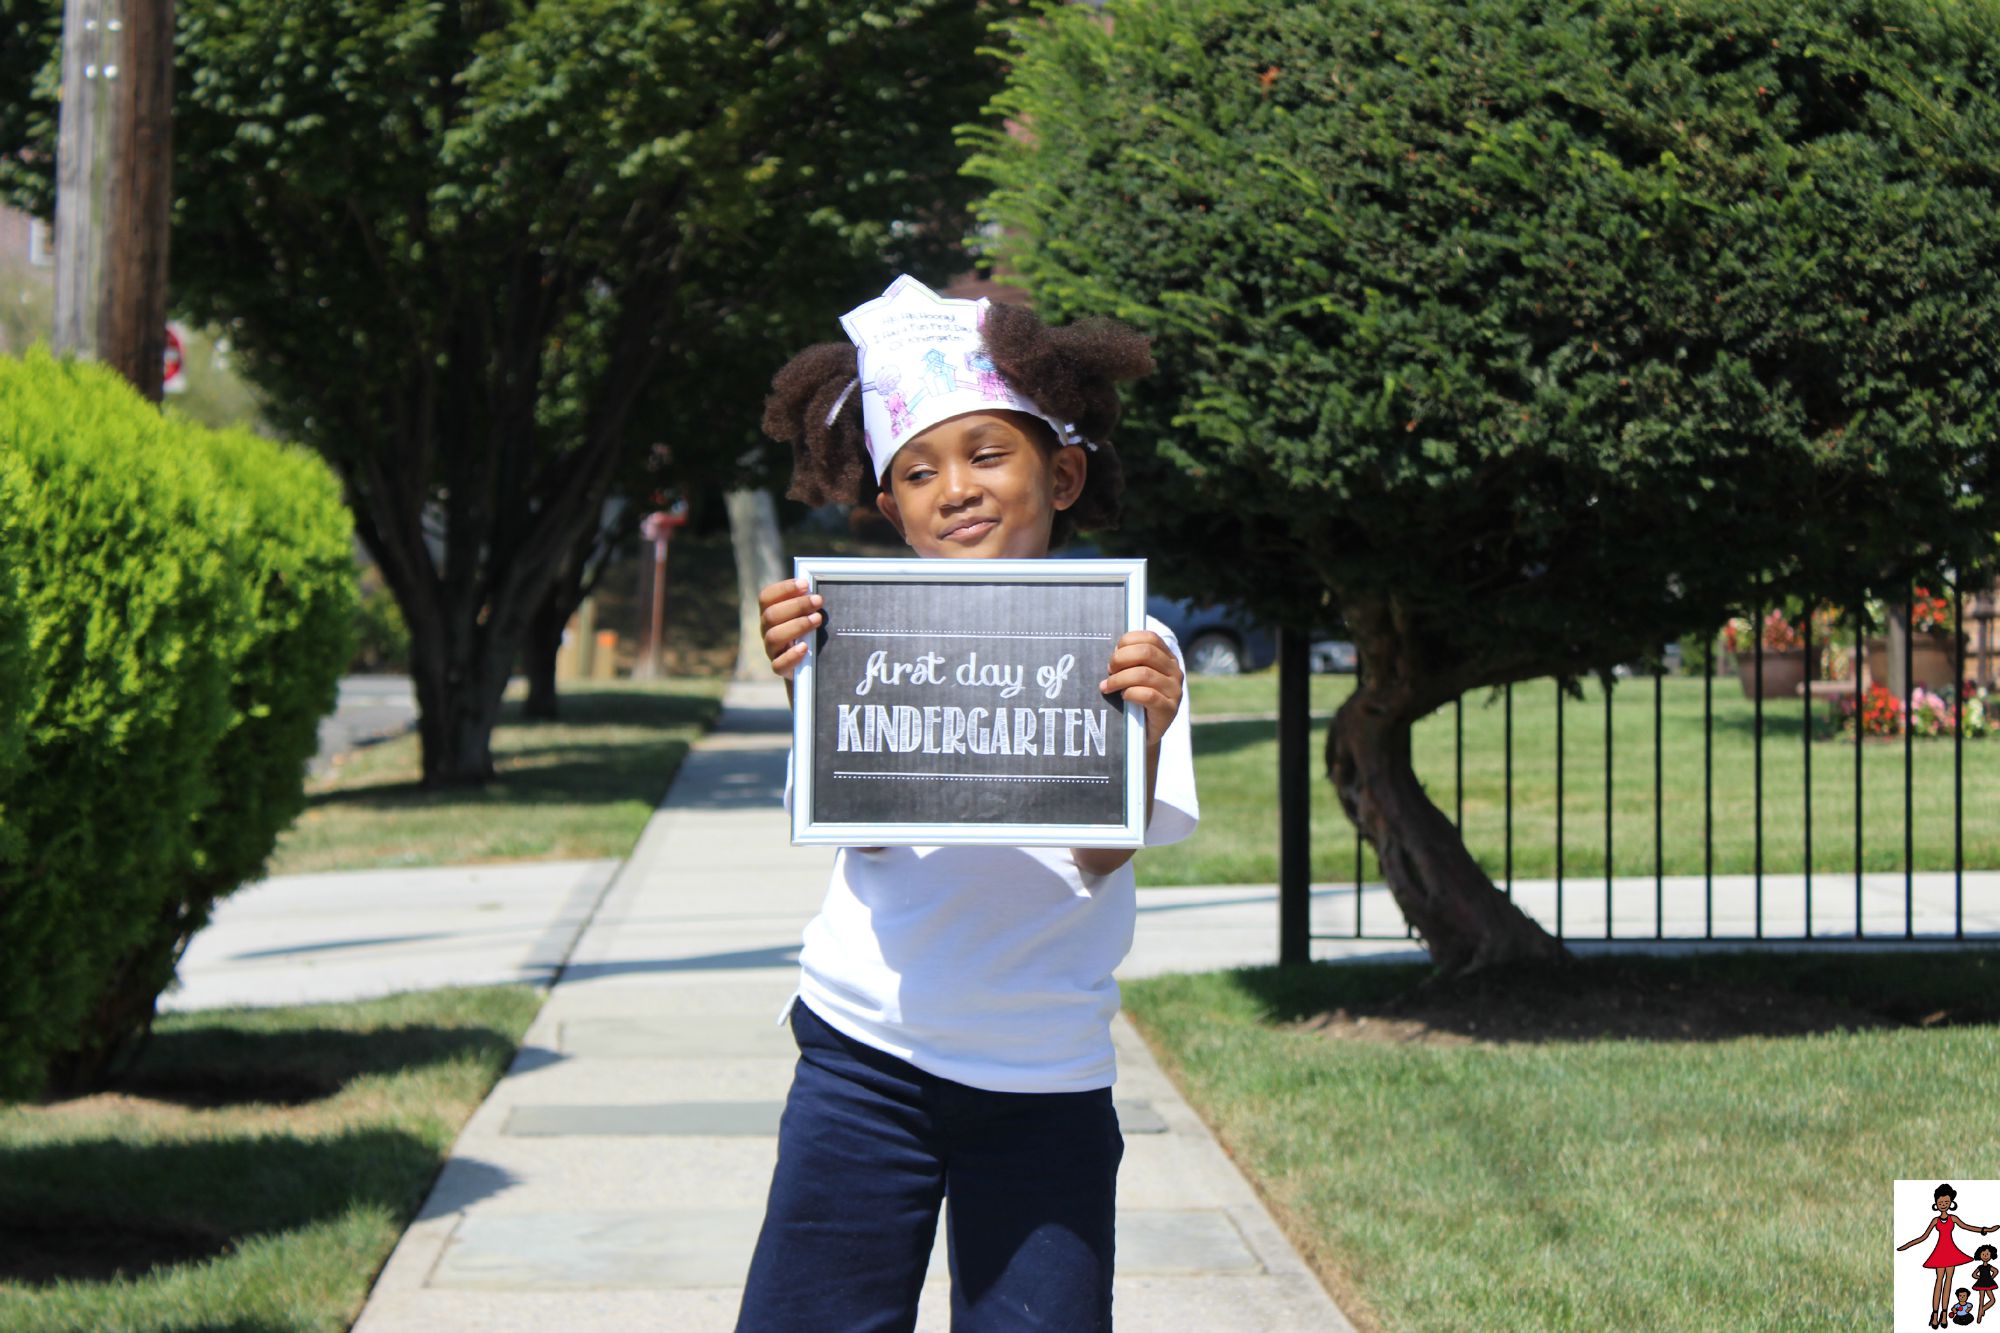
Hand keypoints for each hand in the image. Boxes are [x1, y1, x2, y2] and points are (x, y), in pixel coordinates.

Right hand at [759, 577, 821, 680]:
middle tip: (818, 601)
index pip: (766, 597)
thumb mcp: (807, 616)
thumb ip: (808, 604)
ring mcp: (771, 650)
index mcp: (770, 613)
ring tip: (817, 620)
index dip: (784, 589)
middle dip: (796, 605)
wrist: (807, 667)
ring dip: (797, 625)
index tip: (805, 584)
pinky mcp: (779, 668)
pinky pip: (778, 664)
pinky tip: (805, 647)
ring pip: (774, 636)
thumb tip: (820, 590)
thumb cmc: (809, 634)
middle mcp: (767, 630)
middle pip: (771, 615)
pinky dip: (791, 655)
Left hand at [1098, 630, 1182, 748]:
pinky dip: (1130, 693)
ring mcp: (1174, 691)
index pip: (1150, 637)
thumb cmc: (1135, 699)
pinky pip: (1147, 695)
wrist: (1144, 733)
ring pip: (1144, 674)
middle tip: (1108, 670)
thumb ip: (1130, 661)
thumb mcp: (1134, 676)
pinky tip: (1123, 697)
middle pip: (1146, 652)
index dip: (1128, 641)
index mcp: (1167, 658)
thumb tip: (1114, 652)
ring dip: (1119, 679)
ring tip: (1107, 686)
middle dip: (1121, 659)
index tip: (1114, 653)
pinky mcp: (1169, 709)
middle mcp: (1175, 671)